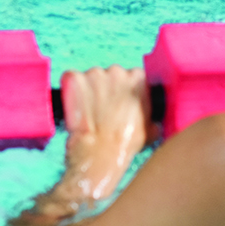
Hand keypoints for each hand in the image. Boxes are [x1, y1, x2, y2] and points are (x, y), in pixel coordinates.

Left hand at [57, 66, 152, 203]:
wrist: (100, 154)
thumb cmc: (125, 145)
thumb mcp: (150, 131)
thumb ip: (151, 117)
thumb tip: (153, 122)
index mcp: (138, 79)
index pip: (132, 76)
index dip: (124, 90)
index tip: (120, 101)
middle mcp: (117, 71)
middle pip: (111, 74)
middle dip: (106, 88)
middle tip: (103, 109)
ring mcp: (95, 74)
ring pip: (91, 77)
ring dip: (89, 89)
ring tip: (88, 111)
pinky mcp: (75, 79)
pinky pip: (71, 77)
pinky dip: (71, 88)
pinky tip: (75, 105)